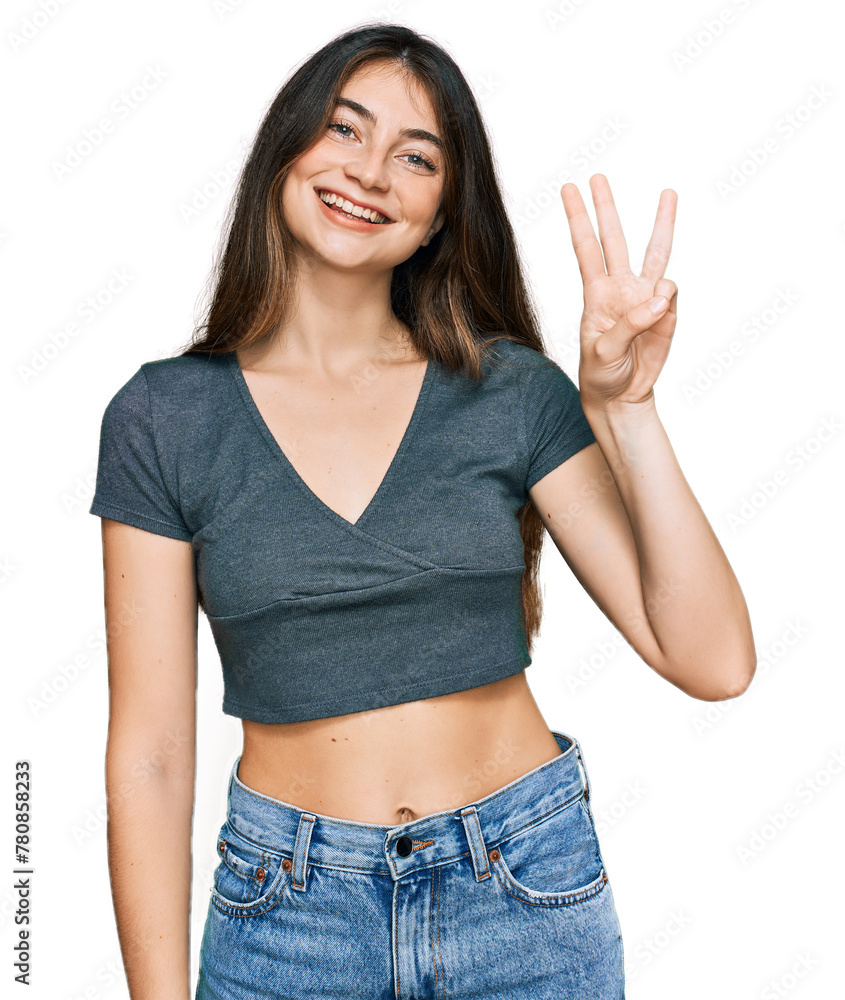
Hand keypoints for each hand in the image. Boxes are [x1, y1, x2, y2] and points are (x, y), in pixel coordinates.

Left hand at [561, 174, 677, 413]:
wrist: (622, 396)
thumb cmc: (601, 374)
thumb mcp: (602, 353)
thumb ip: (628, 326)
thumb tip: (659, 300)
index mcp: (595, 294)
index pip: (585, 248)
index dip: (578, 218)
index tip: (569, 189)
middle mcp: (620, 288)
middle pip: (614, 239)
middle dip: (606, 207)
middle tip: (598, 176)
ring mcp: (645, 297)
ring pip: (655, 252)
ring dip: (662, 223)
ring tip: (668, 194)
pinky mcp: (666, 313)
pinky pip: (671, 295)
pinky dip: (668, 299)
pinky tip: (660, 312)